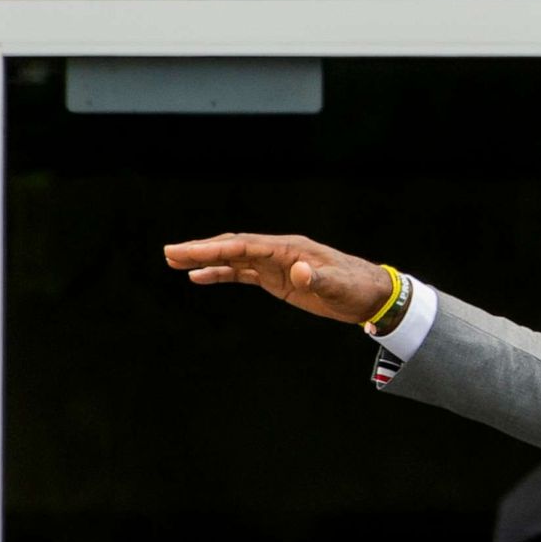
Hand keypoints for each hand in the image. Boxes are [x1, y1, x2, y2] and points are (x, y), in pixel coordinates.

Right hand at [163, 233, 393, 324]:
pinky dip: (221, 274)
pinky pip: (243, 274)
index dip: (215, 249)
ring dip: (205, 260)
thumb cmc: (357, 288)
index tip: (188, 252)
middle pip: (233, 247)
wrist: (371, 295)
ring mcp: (276, 264)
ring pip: (234, 259)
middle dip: (200, 250)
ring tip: (173, 261)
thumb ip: (319, 278)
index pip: (245, 246)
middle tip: (168, 253)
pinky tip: (199, 278)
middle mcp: (279, 252)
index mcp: (290, 249)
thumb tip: (299, 271)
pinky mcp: (277, 278)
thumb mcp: (340, 286)